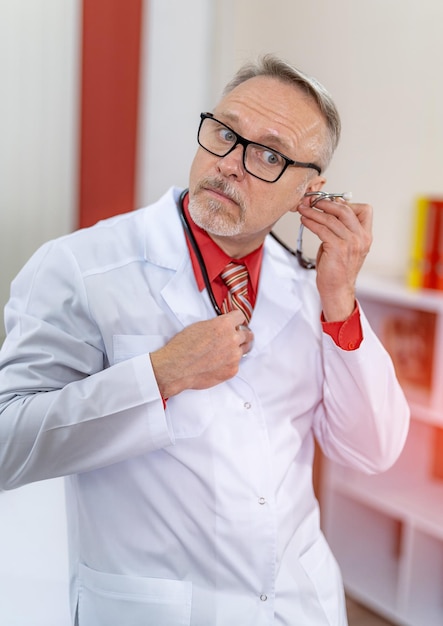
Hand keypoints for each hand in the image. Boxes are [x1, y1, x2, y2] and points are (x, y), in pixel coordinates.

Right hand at [150, 310, 253, 397]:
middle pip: (247, 334)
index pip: (240, 316)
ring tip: (225, 352)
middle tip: (236, 337)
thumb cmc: (183, 347)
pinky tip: (218, 363)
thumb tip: (222, 328)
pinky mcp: (232, 370)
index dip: (237, 319)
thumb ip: (216, 325)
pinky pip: (236, 364)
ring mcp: (234, 356)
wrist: (177, 368)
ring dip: (236, 349)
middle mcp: (232, 339)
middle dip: (241, 334)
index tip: (237, 322)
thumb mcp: (198, 326)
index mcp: (224, 325)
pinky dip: (230, 363)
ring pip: (244, 349)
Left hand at [298, 196, 372, 320]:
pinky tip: (304, 220)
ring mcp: (351, 243)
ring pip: (331, 219)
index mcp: (366, 236)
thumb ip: (340, 229)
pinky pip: (322, 229)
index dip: (346, 203)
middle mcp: (361, 238)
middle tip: (313, 201)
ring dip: (314, 211)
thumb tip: (330, 211)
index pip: (365, 210)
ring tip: (304, 209)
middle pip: (345, 210)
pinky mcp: (338, 248)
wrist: (337, 289)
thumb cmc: (338, 269)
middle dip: (326, 202)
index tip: (331, 200)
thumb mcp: (345, 245)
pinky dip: (311, 222)